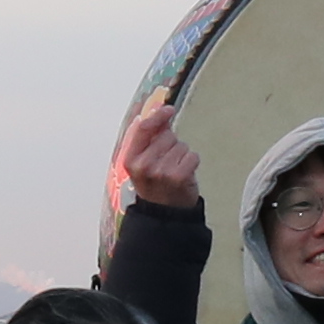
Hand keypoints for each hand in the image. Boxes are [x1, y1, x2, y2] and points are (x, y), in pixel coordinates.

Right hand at [112, 95, 202, 211]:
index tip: (169, 109)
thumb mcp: (143, 162)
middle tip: (166, 162)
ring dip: (181, 155)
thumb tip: (160, 111)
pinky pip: (192, 156)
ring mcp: (161, 171)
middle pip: (167, 136)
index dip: (158, 116)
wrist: (163, 214)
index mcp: (131, 159)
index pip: (144, 128)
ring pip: (181, 145)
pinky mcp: (179, 176)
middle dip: (171, 144)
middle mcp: (144, 165)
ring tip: (174, 170)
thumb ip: (150, 137)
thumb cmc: (154, 185)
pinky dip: (191, 163)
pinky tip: (184, 174)